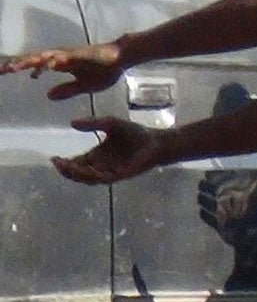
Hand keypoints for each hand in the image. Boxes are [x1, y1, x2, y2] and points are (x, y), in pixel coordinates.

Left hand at [1, 42, 124, 101]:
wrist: (123, 57)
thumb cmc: (105, 69)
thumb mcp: (84, 86)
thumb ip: (67, 90)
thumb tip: (47, 96)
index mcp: (61, 63)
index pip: (35, 65)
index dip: (20, 67)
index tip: (3, 72)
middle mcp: (61, 56)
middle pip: (34, 59)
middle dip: (17, 65)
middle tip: (0, 71)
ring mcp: (70, 54)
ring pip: (44, 57)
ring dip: (28, 62)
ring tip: (13, 68)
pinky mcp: (81, 54)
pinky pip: (63, 58)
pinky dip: (52, 61)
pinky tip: (43, 66)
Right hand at [52, 116, 167, 184]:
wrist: (156, 142)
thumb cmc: (135, 134)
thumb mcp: (111, 124)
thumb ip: (93, 123)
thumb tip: (72, 123)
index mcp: (97, 156)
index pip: (77, 162)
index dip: (65, 163)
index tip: (54, 158)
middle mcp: (101, 166)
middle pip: (79, 173)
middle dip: (67, 170)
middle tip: (57, 163)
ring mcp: (110, 172)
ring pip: (89, 178)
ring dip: (77, 174)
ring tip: (67, 167)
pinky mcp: (121, 175)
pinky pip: (104, 178)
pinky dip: (94, 175)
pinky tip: (87, 170)